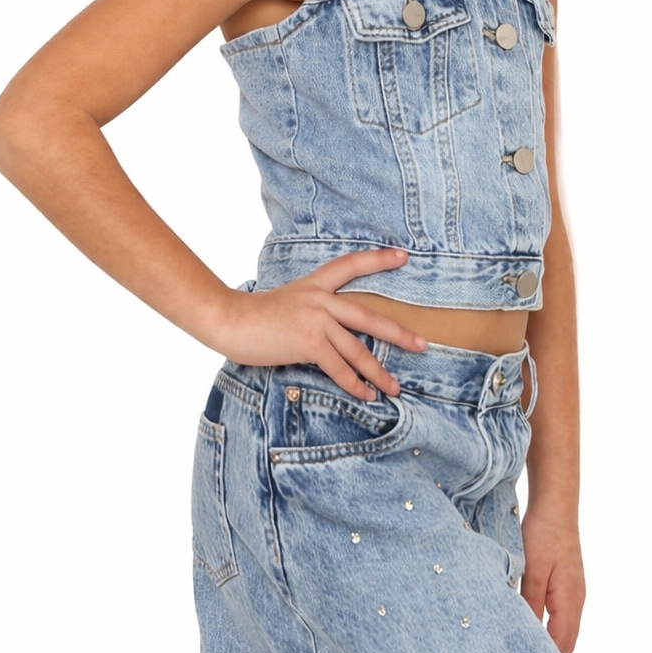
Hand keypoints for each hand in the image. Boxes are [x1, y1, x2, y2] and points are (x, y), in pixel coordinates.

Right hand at [216, 248, 426, 398]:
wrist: (229, 319)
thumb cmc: (251, 316)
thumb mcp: (286, 302)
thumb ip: (309, 310)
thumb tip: (328, 332)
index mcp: (315, 284)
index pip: (351, 265)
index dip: (378, 260)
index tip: (403, 257)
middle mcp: (321, 299)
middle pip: (369, 316)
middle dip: (399, 333)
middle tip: (422, 344)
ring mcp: (316, 320)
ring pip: (358, 349)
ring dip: (378, 372)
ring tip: (395, 387)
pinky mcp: (309, 342)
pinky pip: (339, 368)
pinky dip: (354, 384)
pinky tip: (366, 395)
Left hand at [520, 508, 585, 652]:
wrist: (555, 506)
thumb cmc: (544, 534)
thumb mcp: (532, 571)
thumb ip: (530, 604)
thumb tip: (524, 634)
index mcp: (570, 601)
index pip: (563, 645)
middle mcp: (576, 601)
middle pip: (565, 641)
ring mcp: (572, 593)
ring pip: (562, 629)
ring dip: (544, 638)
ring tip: (518, 642)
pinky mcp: (565, 585)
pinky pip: (558, 614)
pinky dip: (545, 624)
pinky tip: (525, 620)